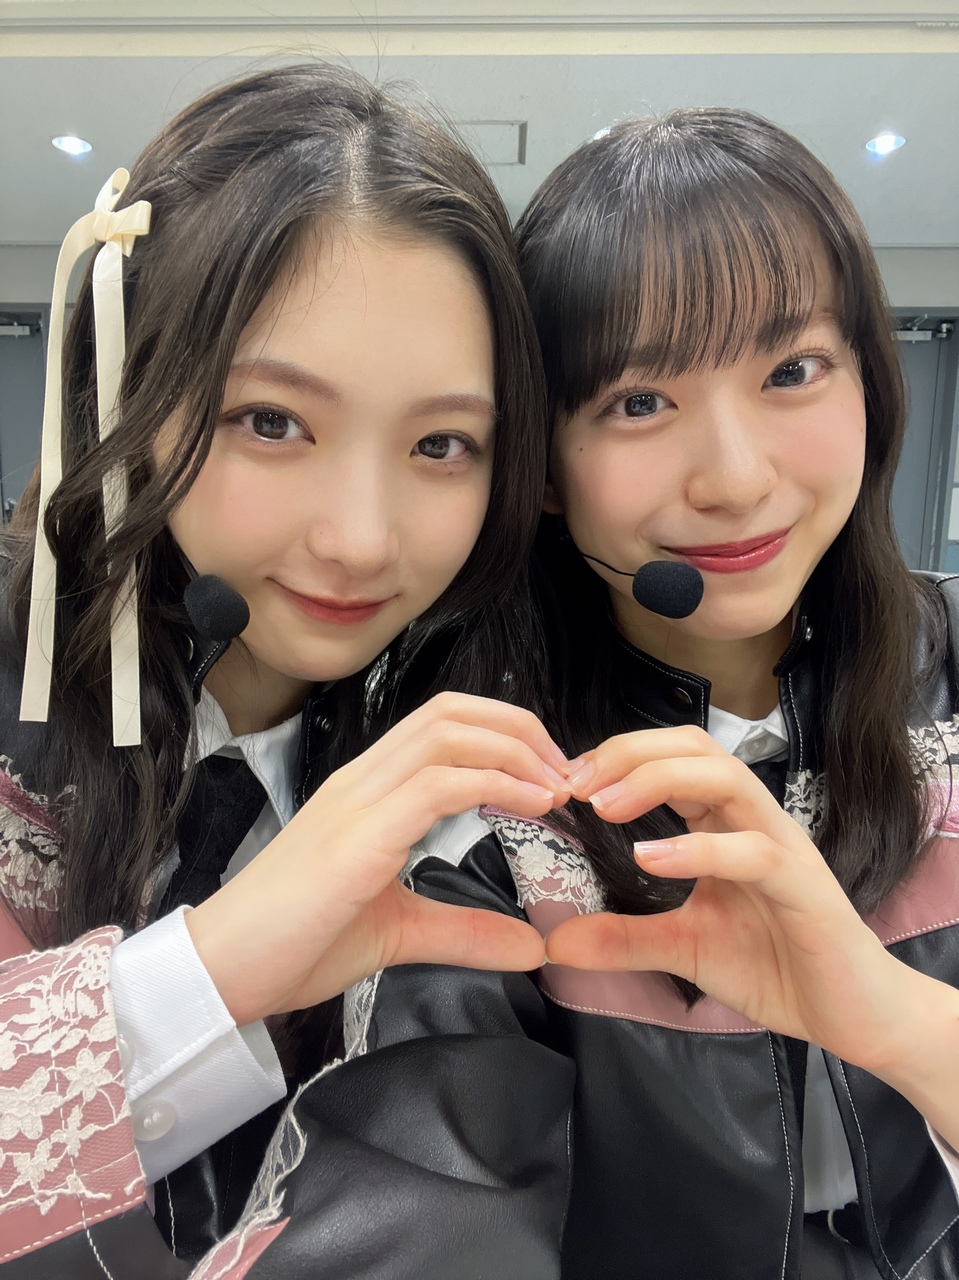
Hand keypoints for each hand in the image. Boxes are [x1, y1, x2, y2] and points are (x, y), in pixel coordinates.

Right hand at [187, 693, 569, 1025]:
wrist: (220, 972)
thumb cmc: (294, 945)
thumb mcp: (398, 933)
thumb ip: (463, 930)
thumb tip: (531, 944)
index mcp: (367, 791)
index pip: (441, 725)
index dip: (504, 732)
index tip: (551, 773)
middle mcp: (362, 780)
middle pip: (451, 711)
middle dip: (520, 727)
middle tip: (568, 771)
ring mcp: (358, 801)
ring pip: (447, 734)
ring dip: (516, 749)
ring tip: (558, 785)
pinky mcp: (358, 836)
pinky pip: (438, 784)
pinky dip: (496, 783)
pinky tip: (532, 805)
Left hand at [546, 726, 916, 1073]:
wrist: (853, 1015)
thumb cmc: (777, 966)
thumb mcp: (683, 948)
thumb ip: (623, 938)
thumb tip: (556, 940)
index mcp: (726, 823)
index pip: (674, 756)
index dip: (618, 758)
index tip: (567, 783)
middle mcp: (754, 821)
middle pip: (696, 748)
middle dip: (630, 753)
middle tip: (576, 783)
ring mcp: (782, 849)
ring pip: (727, 778)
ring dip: (659, 780)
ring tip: (605, 807)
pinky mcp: (804, 888)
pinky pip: (751, 852)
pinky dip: (697, 849)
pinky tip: (650, 860)